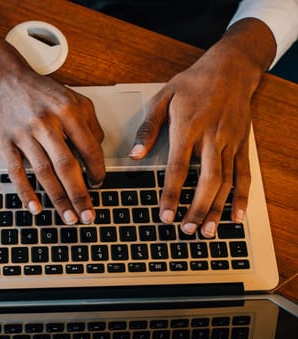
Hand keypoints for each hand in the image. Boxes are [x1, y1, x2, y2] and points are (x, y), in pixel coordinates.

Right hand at [0, 13, 105, 223]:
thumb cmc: (40, 91)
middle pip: (66, 166)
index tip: (99, 185)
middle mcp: (46, 123)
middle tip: (88, 216)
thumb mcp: (74, 98)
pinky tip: (36, 208)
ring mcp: (24, 134)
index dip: (97, 171)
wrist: (3, 79)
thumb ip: (90, 123)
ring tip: (69, 217)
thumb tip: (97, 152)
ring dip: (58, 199)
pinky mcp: (6, 142)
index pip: (89, 149)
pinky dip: (26, 192)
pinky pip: (17, 172)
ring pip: (44, 173)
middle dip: (79, 195)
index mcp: (67, 111)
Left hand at [129, 19, 275, 237]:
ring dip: (217, 208)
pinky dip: (242, 197)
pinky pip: (244, 174)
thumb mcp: (163, 97)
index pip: (178, 167)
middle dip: (197, 208)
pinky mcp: (243, 143)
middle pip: (206, 179)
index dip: (171, 194)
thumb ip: (148, 128)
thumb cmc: (193, 82)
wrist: (231, 67)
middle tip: (188, 229)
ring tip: (208, 231)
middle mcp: (212, 136)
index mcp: (188, 126)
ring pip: (226, 181)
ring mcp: (231, 141)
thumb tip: (134, 154)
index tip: (165, 214)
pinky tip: (236, 216)